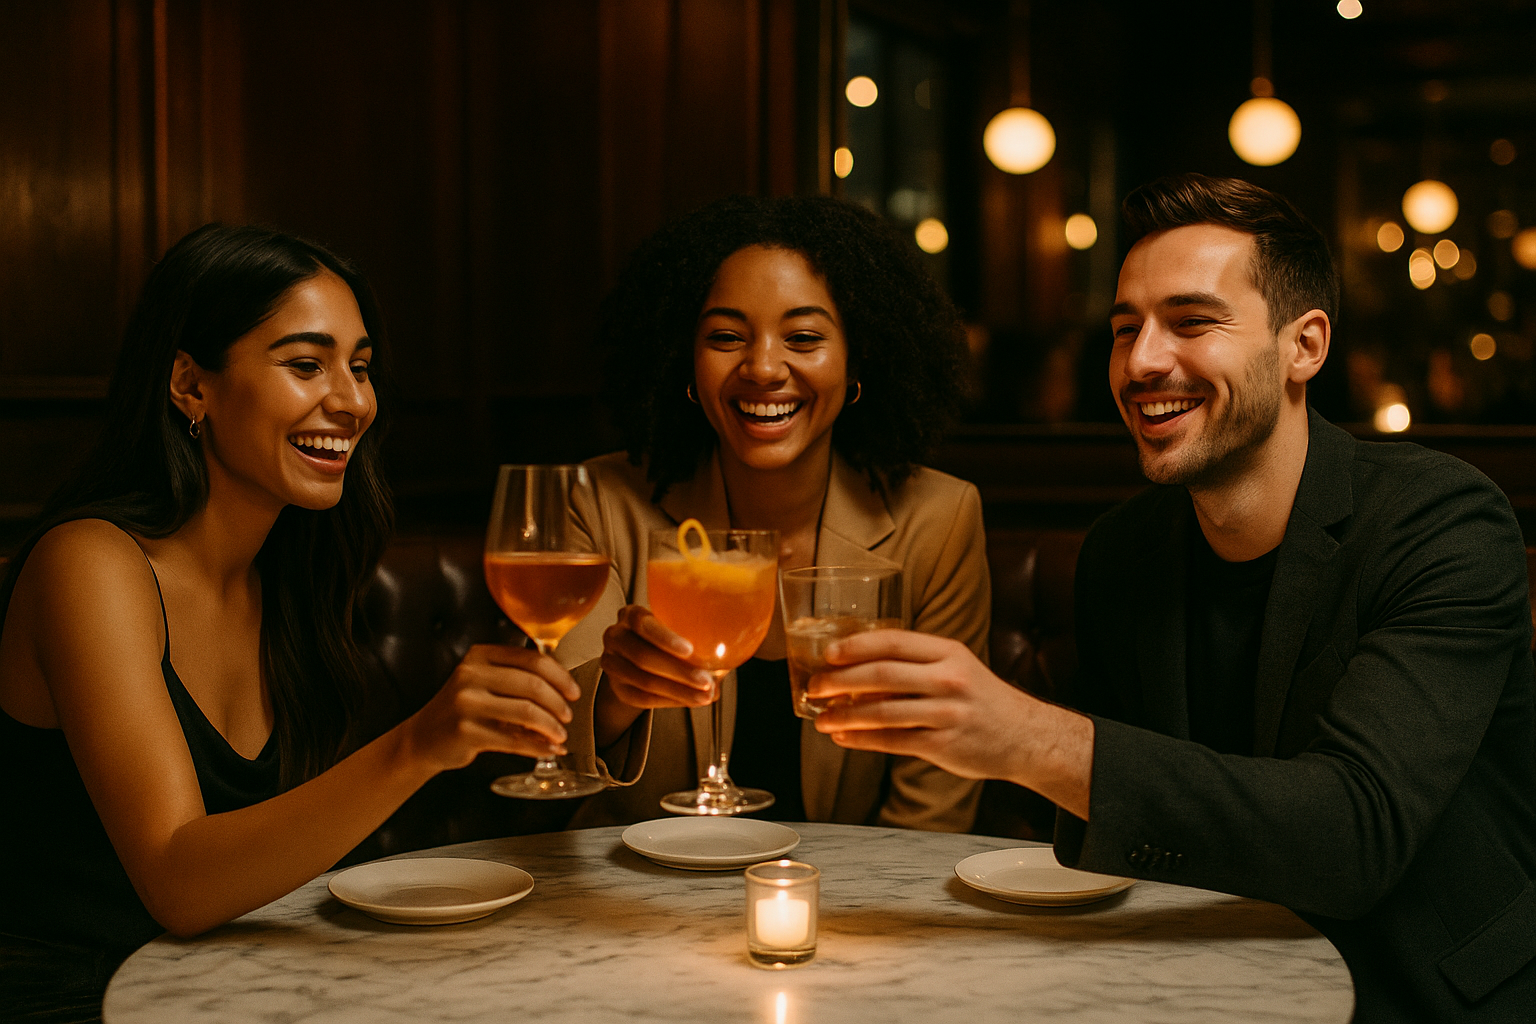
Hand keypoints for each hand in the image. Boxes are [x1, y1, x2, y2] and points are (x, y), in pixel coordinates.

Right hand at [406, 644, 580, 770]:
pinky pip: (513, 739)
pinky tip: (548, 750)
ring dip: (550, 726)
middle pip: (533, 684)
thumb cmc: (462, 709)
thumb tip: (563, 686)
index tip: (573, 692)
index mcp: (481, 655)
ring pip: (526, 712)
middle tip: (568, 716)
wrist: (423, 738)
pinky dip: (537, 747)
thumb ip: (516, 676)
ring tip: (560, 735)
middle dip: (558, 703)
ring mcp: (466, 703)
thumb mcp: (483, 681)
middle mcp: (471, 674)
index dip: (560, 676)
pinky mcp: (466, 731)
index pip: (533, 660)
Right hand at [598, 605, 715, 709]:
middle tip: (707, 681)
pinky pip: (641, 698)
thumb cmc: (670, 637)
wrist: (644, 658)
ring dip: (678, 691)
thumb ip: (700, 636)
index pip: (642, 623)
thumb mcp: (680, 628)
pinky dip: (669, 701)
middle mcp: (615, 636)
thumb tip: (731, 652)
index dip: (665, 638)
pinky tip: (690, 701)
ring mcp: (610, 662)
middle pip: (643, 656)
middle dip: (679, 672)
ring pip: (643, 681)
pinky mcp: (616, 687)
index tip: (690, 650)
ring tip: (705, 696)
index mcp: (631, 614)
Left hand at [809, 630, 1093, 817]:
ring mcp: (947, 713)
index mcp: (948, 652)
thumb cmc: (981, 699)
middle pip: (882, 675)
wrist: (1026, 736)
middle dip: (840, 681)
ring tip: (822, 718)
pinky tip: (844, 738)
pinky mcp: (944, 744)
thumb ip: (915, 664)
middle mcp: (948, 678)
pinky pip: (893, 740)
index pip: (892, 642)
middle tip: (816, 686)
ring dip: (845, 715)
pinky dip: (863, 740)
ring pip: (883, 711)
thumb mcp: (956, 666)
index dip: (855, 646)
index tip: (828, 653)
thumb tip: (858, 666)